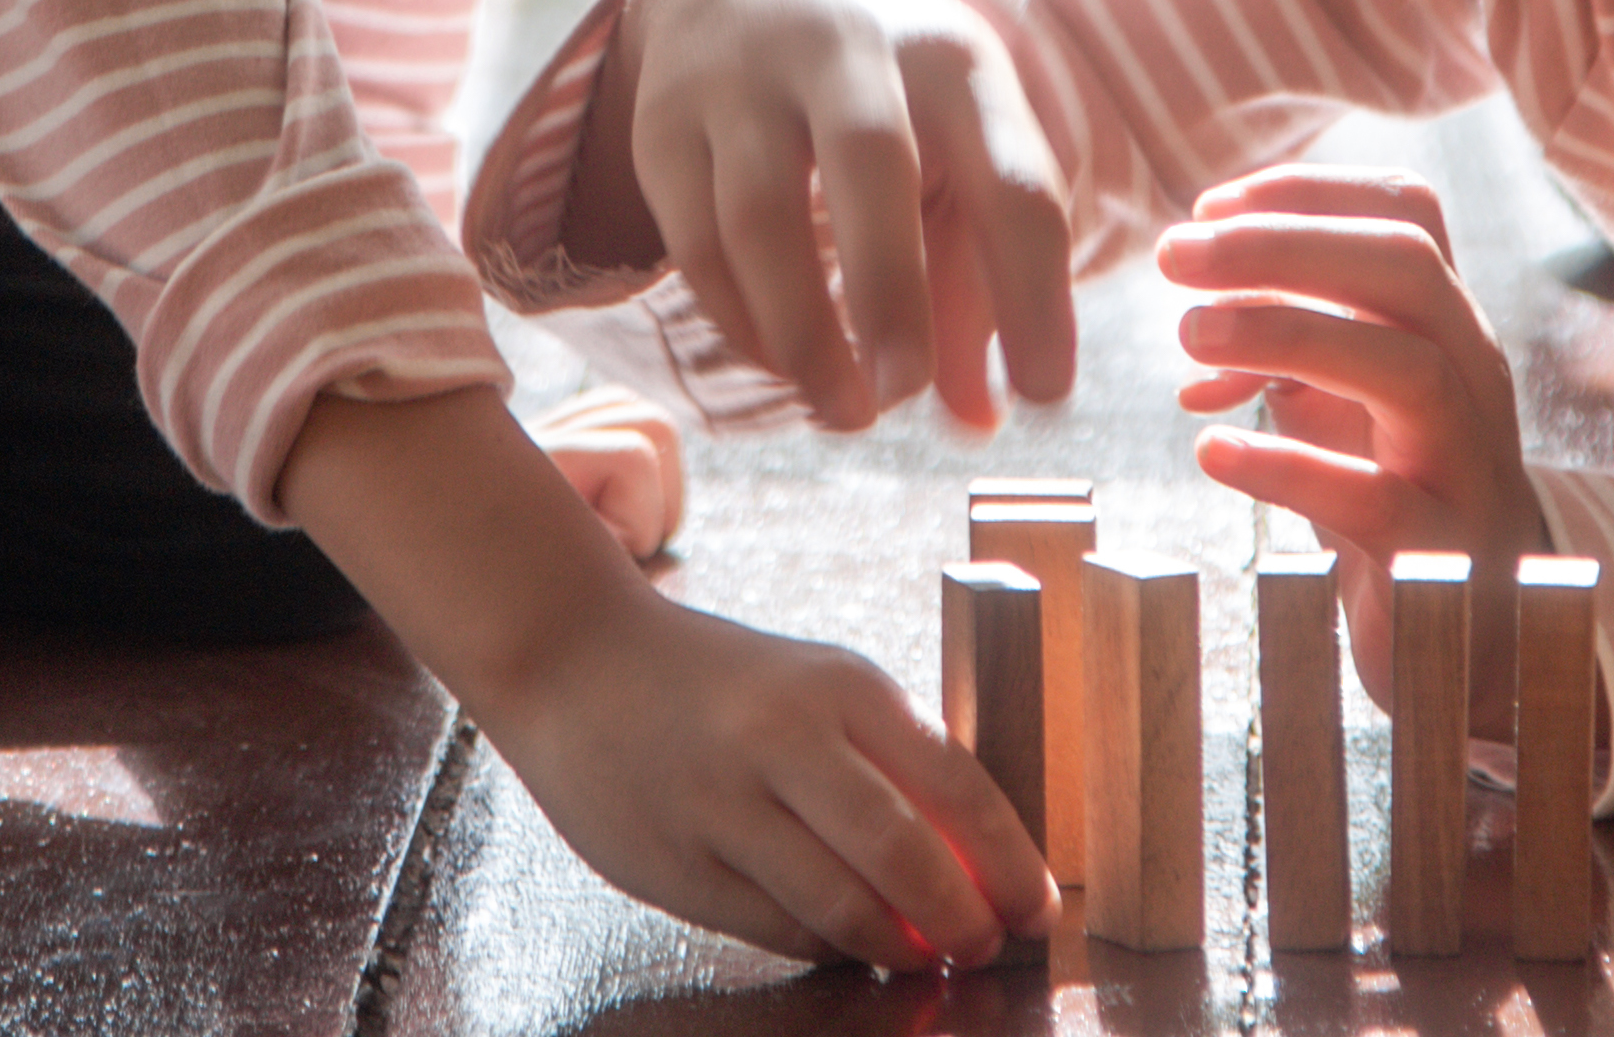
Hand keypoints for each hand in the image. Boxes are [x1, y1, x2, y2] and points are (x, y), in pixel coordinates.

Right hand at [272, 384, 1044, 966]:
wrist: (575, 660)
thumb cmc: (717, 682)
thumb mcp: (817, 686)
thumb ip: (892, 761)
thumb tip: (981, 860)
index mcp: (839, 686)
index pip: (957, 785)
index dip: (1010, 861)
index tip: (1037, 908)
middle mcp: (784, 740)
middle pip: (905, 857)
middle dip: (962, 920)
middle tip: (984, 947)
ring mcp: (724, 806)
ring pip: (840, 908)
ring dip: (896, 945)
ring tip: (919, 953)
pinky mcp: (679, 864)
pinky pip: (777, 929)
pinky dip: (825, 945)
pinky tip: (843, 941)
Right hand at [567, 0, 1079, 432]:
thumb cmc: (884, 93)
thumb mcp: (953, 150)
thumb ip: (972, 288)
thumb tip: (975, 423)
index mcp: (954, 61)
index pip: (1014, 179)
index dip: (1035, 297)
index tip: (1043, 400)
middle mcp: (850, 51)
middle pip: (875, 163)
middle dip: (892, 291)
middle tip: (905, 396)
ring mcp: (745, 78)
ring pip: (761, 211)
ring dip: (803, 329)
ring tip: (845, 411)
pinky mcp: (665, 121)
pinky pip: (694, 237)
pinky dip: (739, 317)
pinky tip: (781, 364)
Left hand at [1160, 164, 1549, 699]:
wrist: (1460, 633)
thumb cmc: (1390, 491)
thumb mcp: (1338, 399)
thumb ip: (1281, 343)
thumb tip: (1197, 311)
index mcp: (1446, 325)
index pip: (1406, 214)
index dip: (1306, 193)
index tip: (1208, 206)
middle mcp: (1472, 377)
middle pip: (1408, 269)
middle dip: (1284, 245)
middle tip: (1176, 255)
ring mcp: (1468, 465)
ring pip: (1409, 371)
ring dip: (1290, 336)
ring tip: (1190, 334)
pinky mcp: (1444, 553)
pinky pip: (1377, 499)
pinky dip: (1289, 467)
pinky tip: (1213, 453)